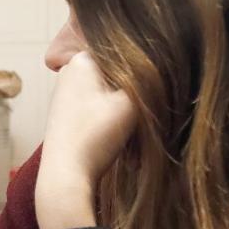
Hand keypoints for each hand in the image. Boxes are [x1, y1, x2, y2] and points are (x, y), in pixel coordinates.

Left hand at [36, 52, 137, 227]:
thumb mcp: (131, 102)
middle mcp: (70, 71)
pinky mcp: (66, 114)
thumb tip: (162, 67)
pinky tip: (117, 140)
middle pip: (117, 76)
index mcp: (82, 59)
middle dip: (132, 96)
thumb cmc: (96, 135)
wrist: (66, 175)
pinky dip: (111, 122)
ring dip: (124, 113)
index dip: (145, 73)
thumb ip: (149, 79)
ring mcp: (65, 93)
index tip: (150, 94)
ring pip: (109, 95)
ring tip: (129, 133)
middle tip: (140, 118)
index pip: (126, 53)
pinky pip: (98, 110)